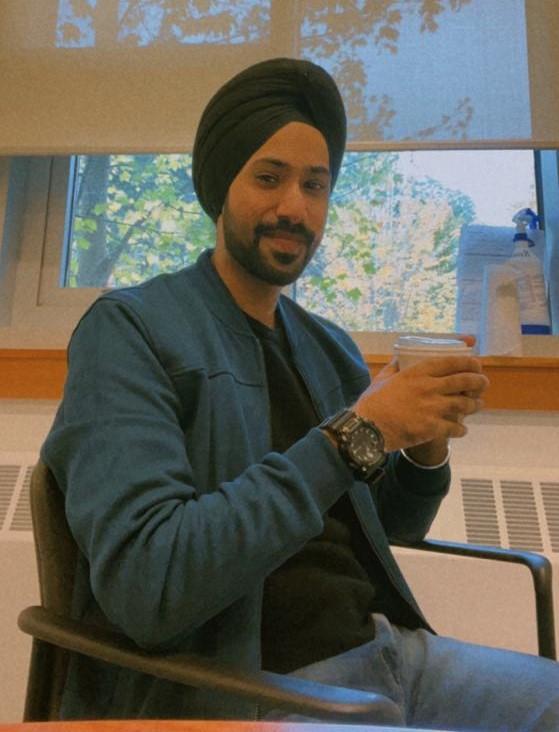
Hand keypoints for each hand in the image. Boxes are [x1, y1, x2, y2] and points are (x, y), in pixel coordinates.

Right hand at [353, 352, 488, 451]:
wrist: (367, 429)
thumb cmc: (372, 403)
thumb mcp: (382, 379)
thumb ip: (394, 368)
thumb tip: (399, 359)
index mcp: (417, 373)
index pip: (450, 362)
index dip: (468, 362)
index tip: (476, 364)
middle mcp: (429, 388)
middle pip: (464, 381)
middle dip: (478, 382)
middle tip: (483, 384)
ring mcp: (433, 408)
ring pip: (465, 404)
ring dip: (474, 405)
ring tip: (477, 405)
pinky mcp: (433, 428)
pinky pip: (456, 427)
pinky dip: (461, 429)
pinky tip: (462, 429)